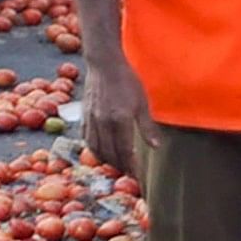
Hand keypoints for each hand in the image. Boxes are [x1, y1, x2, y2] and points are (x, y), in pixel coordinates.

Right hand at [79, 58, 150, 176]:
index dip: (131, 166)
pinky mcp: (84, 115)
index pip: (124, 152)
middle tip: (128, 173)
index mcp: (120, 121)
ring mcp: (91, 120)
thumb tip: (156, 147)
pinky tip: (101, 152)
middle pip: (109, 154)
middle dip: (119, 166)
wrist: (104, 65)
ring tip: (116, 165)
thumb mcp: (143, 104)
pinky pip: (86, 139)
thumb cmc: (127, 82)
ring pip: (95, 149)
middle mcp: (103, 123)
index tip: (137, 176)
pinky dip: (94, 149)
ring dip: (106, 160)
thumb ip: (148, 127)